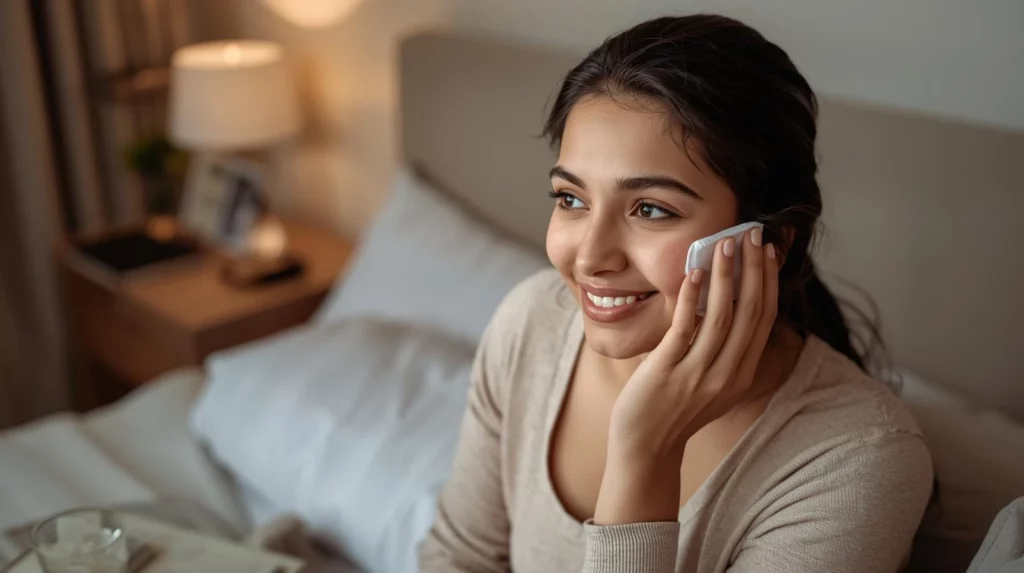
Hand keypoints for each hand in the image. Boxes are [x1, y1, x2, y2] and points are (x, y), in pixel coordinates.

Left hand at [594, 228, 778, 523]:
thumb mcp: (712, 381)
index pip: (764, 319)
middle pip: (750, 312)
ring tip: (726, 243)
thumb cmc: (673, 406)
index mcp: (742, 374)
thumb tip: (728, 302)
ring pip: (722, 316)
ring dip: (726, 276)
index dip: (769, 282)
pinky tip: (694, 272)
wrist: (646, 445)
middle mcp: (728, 374)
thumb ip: (723, 348)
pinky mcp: (669, 371)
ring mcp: (699, 374)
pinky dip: (692, 297)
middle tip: (754, 235)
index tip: (769, 251)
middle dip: (754, 269)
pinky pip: (685, 328)